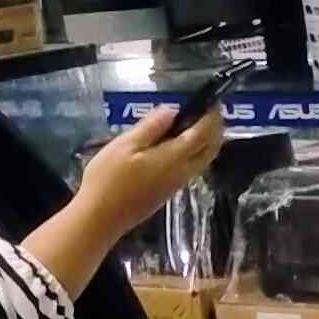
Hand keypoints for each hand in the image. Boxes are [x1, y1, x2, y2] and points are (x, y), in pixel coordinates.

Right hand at [80, 104, 225, 238]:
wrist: (103, 217)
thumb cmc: (109, 178)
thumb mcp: (124, 146)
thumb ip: (150, 127)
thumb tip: (172, 110)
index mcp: (174, 158)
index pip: (203, 134)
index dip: (211, 116)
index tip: (213, 101)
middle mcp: (183, 171)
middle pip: (210, 148)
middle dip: (216, 128)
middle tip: (210, 110)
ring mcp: (177, 182)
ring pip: (204, 159)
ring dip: (208, 140)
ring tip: (197, 122)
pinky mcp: (169, 190)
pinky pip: (193, 166)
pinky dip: (196, 150)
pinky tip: (180, 143)